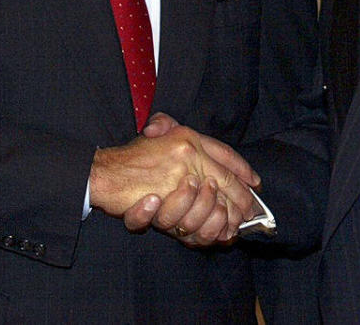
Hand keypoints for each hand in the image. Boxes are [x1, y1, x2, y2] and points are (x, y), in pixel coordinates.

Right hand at [119, 114, 260, 244]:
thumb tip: (186, 139)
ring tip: (234, 225)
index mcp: (188, 137)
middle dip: (242, 199)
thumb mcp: (156, 133)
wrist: (104, 173)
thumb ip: (170, 127)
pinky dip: (208, 228)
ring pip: (214, 202)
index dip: (243, 169)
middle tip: (251, 212)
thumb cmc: (131, 157)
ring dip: (225, 216)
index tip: (255, 183)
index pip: (225, 153)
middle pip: (225, 180)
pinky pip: (194, 218)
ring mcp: (179, 177)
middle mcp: (188, 154)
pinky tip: (216, 232)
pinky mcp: (169, 201)